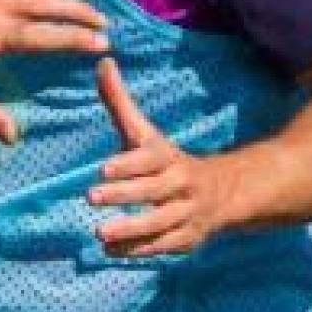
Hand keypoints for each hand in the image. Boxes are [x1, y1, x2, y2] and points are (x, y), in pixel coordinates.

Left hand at [89, 57, 231, 255]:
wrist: (221, 191)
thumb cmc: (165, 161)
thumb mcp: (144, 133)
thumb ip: (119, 103)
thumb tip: (101, 61)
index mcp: (167, 158)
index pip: (149, 159)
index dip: (129, 164)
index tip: (103, 168)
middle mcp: (179, 185)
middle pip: (153, 190)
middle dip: (124, 194)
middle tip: (91, 196)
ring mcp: (184, 213)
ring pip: (160, 223)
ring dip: (131, 229)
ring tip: (100, 233)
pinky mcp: (185, 238)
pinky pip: (163, 246)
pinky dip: (138, 250)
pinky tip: (110, 251)